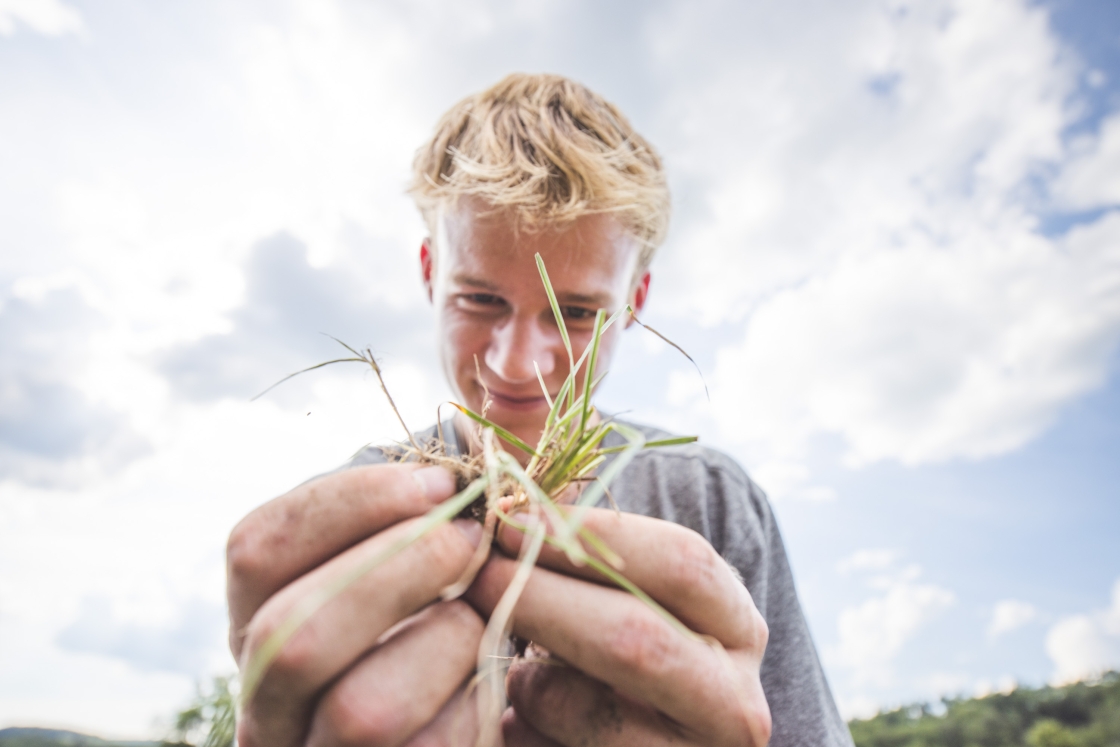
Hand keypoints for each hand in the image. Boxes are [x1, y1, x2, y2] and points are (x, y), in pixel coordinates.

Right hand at [227, 463, 486, 746]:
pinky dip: (475, 703)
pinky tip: (494, 675)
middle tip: (473, 539)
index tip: (440, 483)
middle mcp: (263, 699)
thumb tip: (474, 471)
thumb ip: (416, 518)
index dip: (347, 504)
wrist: (455, 720)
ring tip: (483, 615)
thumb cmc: (435, 619)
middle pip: (291, 632)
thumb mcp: (408, 562)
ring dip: (444, 640)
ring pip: (360, 708)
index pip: (256, 547)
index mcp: (256, 619)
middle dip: (397, 569)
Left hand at [466, 507, 771, 746]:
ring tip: (496, 656)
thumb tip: (492, 495)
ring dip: (524, 678)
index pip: (679, 563)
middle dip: (540, 600)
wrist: (644, 746)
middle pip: (636, 640)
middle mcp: (735, 698)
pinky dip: (517, 731)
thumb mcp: (617, 592)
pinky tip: (507, 716)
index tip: (505, 512)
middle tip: (472, 573)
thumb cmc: (610, 644)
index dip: (589, 534)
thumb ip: (577, 549)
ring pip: (591, 712)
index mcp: (734, 624)